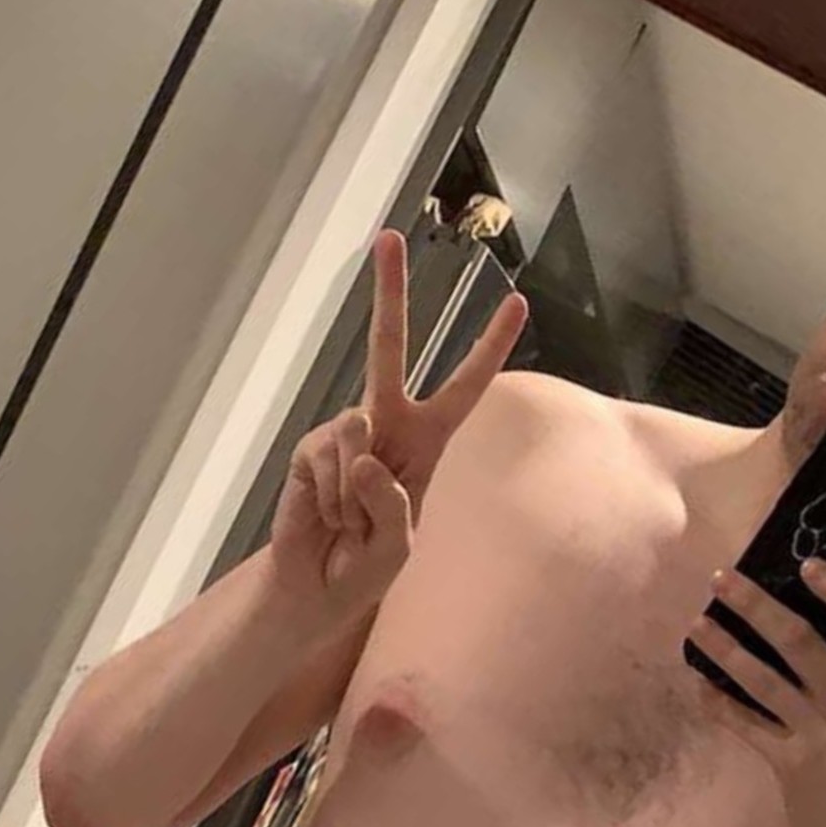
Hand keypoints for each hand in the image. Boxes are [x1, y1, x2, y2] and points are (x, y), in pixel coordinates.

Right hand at [271, 228, 526, 624]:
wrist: (316, 588)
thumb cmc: (367, 567)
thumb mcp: (400, 546)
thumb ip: (391, 500)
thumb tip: (362, 445)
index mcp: (427, 442)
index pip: (465, 388)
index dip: (489, 347)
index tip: (516, 302)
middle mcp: (385, 425)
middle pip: (389, 349)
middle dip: (389, 294)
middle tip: (387, 238)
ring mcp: (344, 434)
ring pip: (356, 438)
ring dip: (354, 497)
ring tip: (349, 526)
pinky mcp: (309, 450)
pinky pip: (328, 458)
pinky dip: (330, 498)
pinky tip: (325, 517)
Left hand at [689, 561, 825, 826]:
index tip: (809, 565)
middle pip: (801, 644)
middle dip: (757, 607)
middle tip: (721, 577)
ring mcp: (822, 737)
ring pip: (765, 681)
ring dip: (726, 649)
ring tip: (694, 622)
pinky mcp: (794, 767)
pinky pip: (750, 728)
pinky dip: (721, 705)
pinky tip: (697, 684)